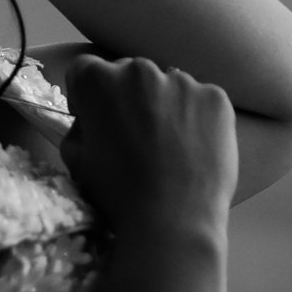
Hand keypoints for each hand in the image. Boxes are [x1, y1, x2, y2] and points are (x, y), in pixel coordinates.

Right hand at [60, 54, 236, 238]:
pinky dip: (197, 118)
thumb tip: (92, 121)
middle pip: (130, 76)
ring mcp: (183, 81)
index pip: (86, 71)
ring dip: (165, 106)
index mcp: (99, 81)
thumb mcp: (76, 161)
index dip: (87, 98)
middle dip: (128, 99)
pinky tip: (194, 149)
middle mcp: (140, 70)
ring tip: (170, 148)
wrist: (172, 220)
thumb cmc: (117, 194)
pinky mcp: (216, 98)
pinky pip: (201, 101)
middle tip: (136, 139)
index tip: (96, 122)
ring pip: (169, 87)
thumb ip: (79, 129)